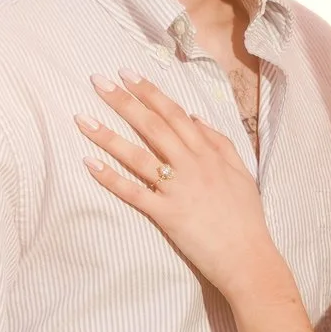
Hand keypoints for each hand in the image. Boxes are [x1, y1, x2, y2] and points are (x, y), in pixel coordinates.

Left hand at [79, 72, 283, 300]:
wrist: (248, 257)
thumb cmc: (246, 217)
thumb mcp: (240, 172)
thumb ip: (220, 142)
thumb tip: (195, 118)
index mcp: (208, 153)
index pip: (175, 114)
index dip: (150, 92)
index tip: (128, 74)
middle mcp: (191, 165)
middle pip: (153, 126)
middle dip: (124, 102)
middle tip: (98, 81)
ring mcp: (177, 189)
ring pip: (138, 155)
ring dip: (108, 135)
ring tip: (82, 119)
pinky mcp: (166, 214)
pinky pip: (133, 192)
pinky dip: (110, 178)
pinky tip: (89, 163)